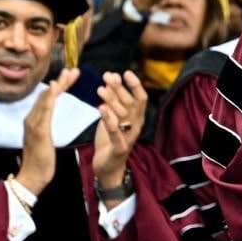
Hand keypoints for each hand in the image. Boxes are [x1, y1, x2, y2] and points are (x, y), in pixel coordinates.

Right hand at [16, 67, 80, 195]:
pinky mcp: (38, 131)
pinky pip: (44, 111)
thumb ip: (45, 124)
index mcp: (35, 120)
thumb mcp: (45, 138)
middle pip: (46, 95)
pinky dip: (49, 98)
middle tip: (73, 69)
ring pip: (45, 99)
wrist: (33, 177)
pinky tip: (55, 88)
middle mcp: (32, 119)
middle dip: (60, 81)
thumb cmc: (41, 160)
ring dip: (57, 85)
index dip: (59, 86)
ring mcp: (33, 124)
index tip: (70, 75)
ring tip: (69, 74)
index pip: (48, 98)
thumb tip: (49, 115)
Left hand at [92, 71, 147, 189]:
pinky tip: (100, 109)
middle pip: (131, 103)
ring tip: (100, 89)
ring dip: (112, 100)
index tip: (125, 72)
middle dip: (119, 88)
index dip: (135, 85)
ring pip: (123, 116)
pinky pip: (116, 134)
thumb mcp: (112, 117)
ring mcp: (129, 137)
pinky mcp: (119, 148)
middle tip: (107, 76)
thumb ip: (113, 100)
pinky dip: (109, 121)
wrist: (108, 167)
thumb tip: (112, 77)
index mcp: (137, 118)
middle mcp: (136, 126)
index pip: (141, 98)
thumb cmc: (110, 140)